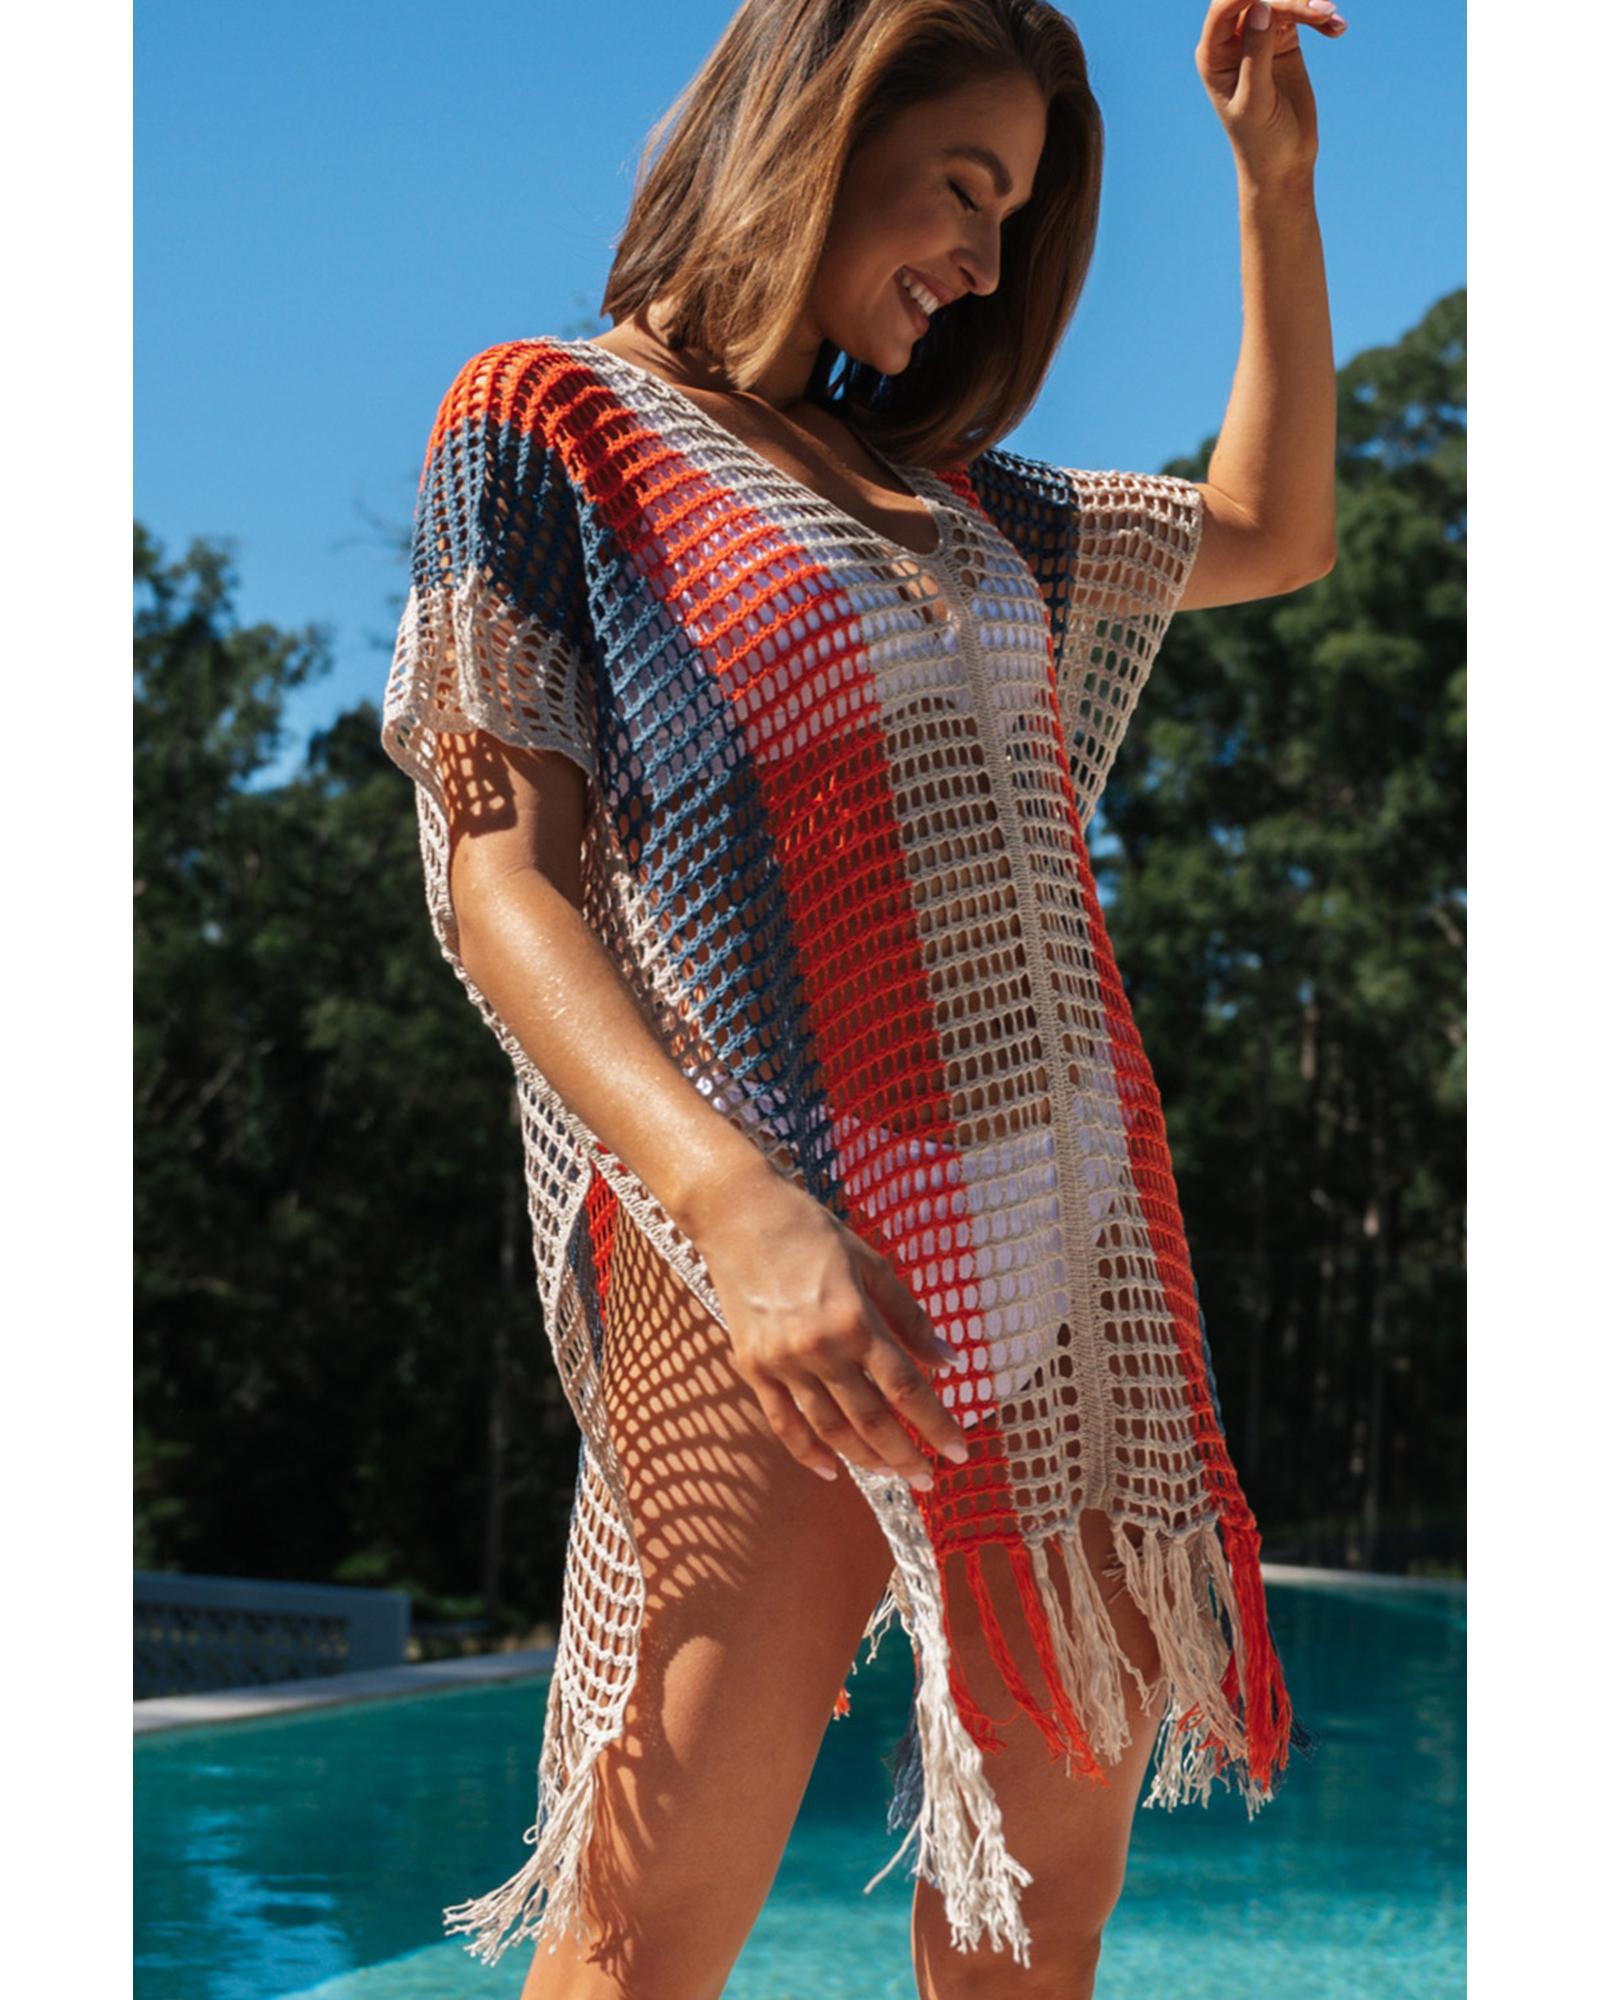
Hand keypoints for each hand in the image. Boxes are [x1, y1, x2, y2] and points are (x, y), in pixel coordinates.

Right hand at [693, 1171, 972, 1488]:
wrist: (736, 1213)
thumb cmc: (811, 1231)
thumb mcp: (871, 1263)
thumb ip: (910, 1317)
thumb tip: (949, 1361)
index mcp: (856, 1319)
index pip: (906, 1388)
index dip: (936, 1425)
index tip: (960, 1453)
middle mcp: (819, 1348)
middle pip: (871, 1420)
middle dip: (905, 1456)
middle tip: (928, 1480)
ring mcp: (782, 1362)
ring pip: (830, 1429)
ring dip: (864, 1459)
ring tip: (891, 1473)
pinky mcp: (753, 1367)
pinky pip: (783, 1423)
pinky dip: (808, 1452)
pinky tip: (833, 1470)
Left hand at [1196, 0, 1347, 185]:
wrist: (1284, 161)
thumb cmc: (1261, 139)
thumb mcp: (1256, 100)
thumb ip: (1255, 53)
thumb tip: (1259, 6)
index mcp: (1213, 56)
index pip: (1224, 8)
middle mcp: (1231, 41)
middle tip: (1317, 9)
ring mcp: (1258, 36)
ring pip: (1281, 1)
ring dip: (1308, 5)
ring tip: (1332, 19)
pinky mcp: (1283, 39)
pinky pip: (1301, 13)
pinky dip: (1319, 17)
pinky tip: (1337, 28)